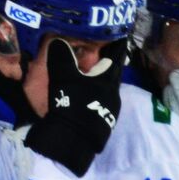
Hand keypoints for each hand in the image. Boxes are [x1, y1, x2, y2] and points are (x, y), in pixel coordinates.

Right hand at [25, 39, 125, 176]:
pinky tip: (88, 96)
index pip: (115, 59)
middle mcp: (114, 95)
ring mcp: (111, 111)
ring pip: (107, 90)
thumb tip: (60, 41)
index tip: (118, 39)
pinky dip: (96, 95)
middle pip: (112, 76)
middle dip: (107, 66)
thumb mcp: (63, 76)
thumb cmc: (71, 103)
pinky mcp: (104, 124)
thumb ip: (61, 56)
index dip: (116, 48)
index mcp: (108, 81)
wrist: (73, 140)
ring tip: (91, 75)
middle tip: (101, 55)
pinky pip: (102, 103)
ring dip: (100, 82)